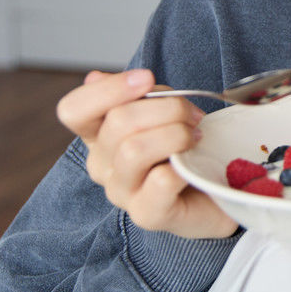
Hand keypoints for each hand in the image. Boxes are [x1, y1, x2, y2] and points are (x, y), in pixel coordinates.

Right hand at [55, 69, 237, 238]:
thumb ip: (136, 94)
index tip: (147, 79)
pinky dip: (182, 166)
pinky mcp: (147, 215)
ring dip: (176, 134)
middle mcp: (102, 165)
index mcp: (98, 134)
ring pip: (134, 150)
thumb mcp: (162, 110)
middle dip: (166, 107)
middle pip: (117, 122)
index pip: (73, 110)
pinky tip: (193, 164)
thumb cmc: (187, 146)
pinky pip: (160, 181)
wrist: (217, 189)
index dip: (107, 89)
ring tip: (195, 136)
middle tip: (193, 114)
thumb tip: (95, 76)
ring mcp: (121, 193)